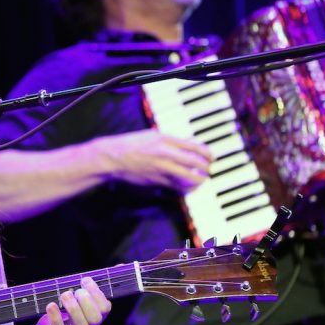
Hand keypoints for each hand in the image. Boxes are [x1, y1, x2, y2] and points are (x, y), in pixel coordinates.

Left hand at [35, 277, 111, 324]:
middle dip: (86, 301)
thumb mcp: (83, 295)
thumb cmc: (71, 307)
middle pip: (95, 318)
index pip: (105, 307)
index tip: (85, 280)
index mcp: (97, 313)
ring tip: (64, 294)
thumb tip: (121, 266)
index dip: (96, 293)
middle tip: (76, 291)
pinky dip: (56, 318)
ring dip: (73, 308)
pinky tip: (51, 305)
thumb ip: (98, 282)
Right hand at [94, 129, 211, 191]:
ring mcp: (161, 168)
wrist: (113, 157)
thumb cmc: (130, 145)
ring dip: (199, 180)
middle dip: (206, 167)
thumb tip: (187, 146)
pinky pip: (177, 186)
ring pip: (189, 176)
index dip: (207, 153)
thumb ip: (170, 141)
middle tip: (209, 169)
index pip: (194, 147)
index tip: (211, 157)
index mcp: (165, 139)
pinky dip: (186, 188)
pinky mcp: (157, 180)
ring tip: (202, 180)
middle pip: (195, 162)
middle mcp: (166, 153)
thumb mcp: (152, 136)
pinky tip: (189, 188)